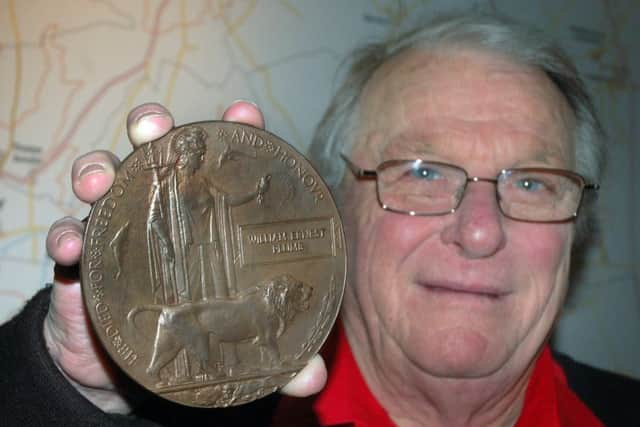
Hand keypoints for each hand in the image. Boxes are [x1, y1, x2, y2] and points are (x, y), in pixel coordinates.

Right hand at [44, 102, 326, 413]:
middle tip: (154, 128)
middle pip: (155, 153)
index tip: (244, 114)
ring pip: (103, 179)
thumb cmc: (193, 332)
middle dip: (152, 128)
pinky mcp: (84, 260)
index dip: (233, 130)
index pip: (222, 162)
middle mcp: (162, 210)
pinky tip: (73, 246)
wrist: (129, 366)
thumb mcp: (239, 343)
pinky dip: (67, 236)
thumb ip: (278, 356)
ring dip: (97, 169)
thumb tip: (312, 379)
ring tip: (99, 179)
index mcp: (207, 217)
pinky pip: (68, 236)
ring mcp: (120, 228)